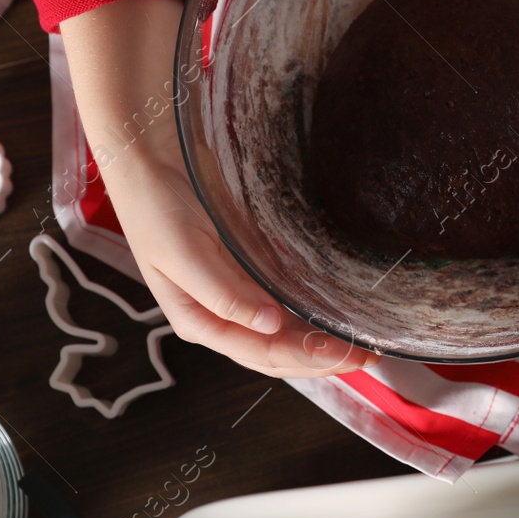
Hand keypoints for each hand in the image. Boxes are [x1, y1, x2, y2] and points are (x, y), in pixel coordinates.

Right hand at [60, 0, 378, 377]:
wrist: (150, 158)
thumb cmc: (154, 206)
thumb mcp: (181, 252)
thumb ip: (221, 293)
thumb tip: (268, 326)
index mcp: (199, 320)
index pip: (260, 354)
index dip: (304, 359)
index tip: (344, 352)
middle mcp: (222, 314)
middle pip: (278, 351)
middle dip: (322, 358)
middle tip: (368, 354)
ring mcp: (238, 293)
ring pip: (286, 332)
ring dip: (322, 340)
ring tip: (363, 341)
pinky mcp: (250, 267)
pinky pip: (287, 299)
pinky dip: (313, 311)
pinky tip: (339, 310)